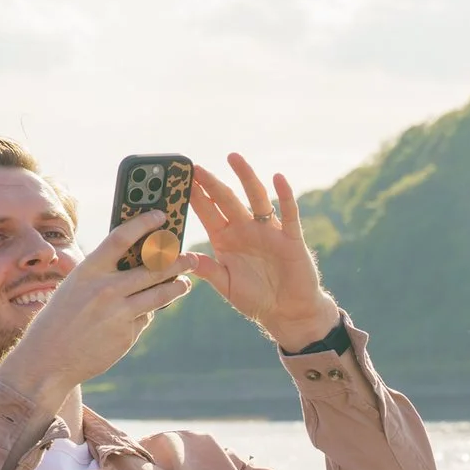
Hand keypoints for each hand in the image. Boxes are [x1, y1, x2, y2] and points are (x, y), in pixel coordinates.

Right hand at [0, 212, 192, 401]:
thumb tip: (136, 266)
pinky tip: (146, 313)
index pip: (121, 237)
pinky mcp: (126, 334)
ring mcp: (118, 313)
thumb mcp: (75, 288)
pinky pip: (145, 319)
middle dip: (176, 262)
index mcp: (88, 270)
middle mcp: (105, 289)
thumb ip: (103, 275)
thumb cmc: (59, 319)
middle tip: (189, 258)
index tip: (161, 216)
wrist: (48, 359)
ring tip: (185, 284)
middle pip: (152, 268)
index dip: (144, 224)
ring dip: (176, 287)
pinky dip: (147, 314)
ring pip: (159, 295)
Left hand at [184, 153, 342, 351]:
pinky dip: (285, 195)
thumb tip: (183, 257)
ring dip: (245, 177)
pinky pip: (288, 213)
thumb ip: (208, 270)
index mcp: (226, 240)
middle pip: (227, 200)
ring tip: (233, 158)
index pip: (207, 212)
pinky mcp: (290, 237)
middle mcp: (245, 230)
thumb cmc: (255, 299)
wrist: (287, 312)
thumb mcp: (227, 286)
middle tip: (197, 167)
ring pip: (256, 198)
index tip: (180, 180)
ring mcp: (268, 231)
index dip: (195, 196)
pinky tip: (278, 178)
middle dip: (212, 183)